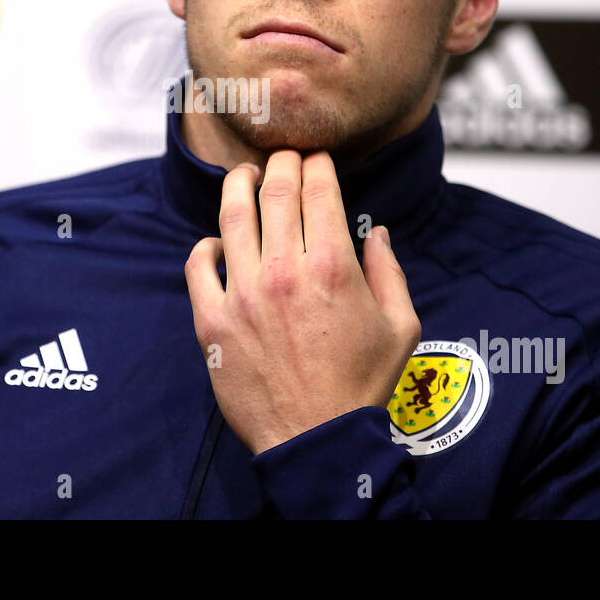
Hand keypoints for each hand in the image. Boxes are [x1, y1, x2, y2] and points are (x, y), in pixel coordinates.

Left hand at [184, 149, 421, 455]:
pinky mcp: (213, 321)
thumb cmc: (362, 387)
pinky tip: (215, 243)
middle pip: (275, 193)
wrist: (318, 440)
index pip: (319, 191)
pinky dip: (204, 246)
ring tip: (243, 177)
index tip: (317, 160)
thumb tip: (376, 233)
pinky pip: (197, 266)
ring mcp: (243, 294)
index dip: (318, 166)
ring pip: (232, 217)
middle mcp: (285, 271)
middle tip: (284, 159)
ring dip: (238, 187)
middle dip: (282, 165)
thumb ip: (389, 272)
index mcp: (334, 267)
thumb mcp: (401, 327)